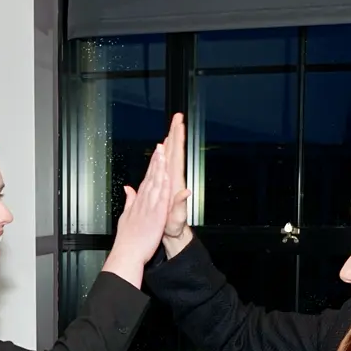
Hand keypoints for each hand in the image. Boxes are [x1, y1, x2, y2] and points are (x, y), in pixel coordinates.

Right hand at [102, 143, 173, 287]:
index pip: (147, 178)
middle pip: (151, 177)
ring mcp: (149, 207)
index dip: (152, 164)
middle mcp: (144, 201)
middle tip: (160, 144)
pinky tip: (165, 175)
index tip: (156, 151)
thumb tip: (128, 189)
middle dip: (156, 160)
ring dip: (159, 168)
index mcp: (139, 201)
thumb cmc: (129, 237)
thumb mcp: (127, 215)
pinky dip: (162, 186)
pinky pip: (160, 198)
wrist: (128, 252)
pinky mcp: (155, 215)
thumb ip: (130, 200)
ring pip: (155, 183)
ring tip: (163, 154)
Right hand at [162, 113, 191, 240]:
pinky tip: (165, 148)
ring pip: (171, 156)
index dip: (177, 140)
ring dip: (171, 141)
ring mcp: (171, 181)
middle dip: (176, 133)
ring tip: (172, 127)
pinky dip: (165, 154)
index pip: (176, 156)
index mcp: (175, 182)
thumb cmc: (174, 227)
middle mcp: (173, 178)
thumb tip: (186, 192)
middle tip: (178, 117)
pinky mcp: (167, 184)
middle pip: (174, 151)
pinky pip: (166, 165)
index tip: (178, 126)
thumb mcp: (177, 217)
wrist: (173, 233)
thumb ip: (180, 204)